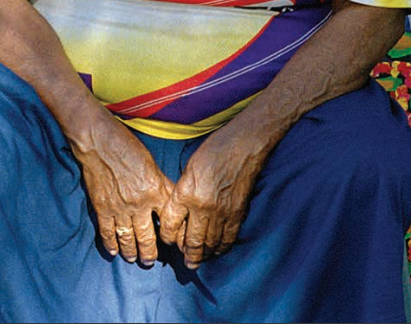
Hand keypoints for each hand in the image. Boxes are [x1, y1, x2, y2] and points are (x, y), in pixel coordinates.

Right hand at [72, 112, 173, 265]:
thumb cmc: (126, 145)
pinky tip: (114, 251)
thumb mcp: (151, 163)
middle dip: (150, 253)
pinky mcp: (102, 208)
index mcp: (155, 189)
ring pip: (128, 240)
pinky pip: (108, 234)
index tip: (174, 245)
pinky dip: (111, 245)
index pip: (170, 222)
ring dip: (132, 253)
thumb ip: (161, 184)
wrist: (97, 139)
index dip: (173, 237)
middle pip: (148, 238)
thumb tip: (171, 202)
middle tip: (151, 261)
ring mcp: (119, 208)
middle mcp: (139, 203)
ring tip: (134, 259)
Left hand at [159, 123, 268, 268]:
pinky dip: (221, 248)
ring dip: (203, 255)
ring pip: (209, 244)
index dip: (166, 236)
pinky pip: (227, 239)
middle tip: (186, 263)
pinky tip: (217, 250)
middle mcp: (202, 207)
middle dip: (187, 255)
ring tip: (198, 261)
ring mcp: (221, 213)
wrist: (243, 146)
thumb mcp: (188, 168)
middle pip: (191, 241)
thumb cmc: (213, 151)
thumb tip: (178, 211)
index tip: (167, 239)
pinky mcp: (237, 215)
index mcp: (186, 193)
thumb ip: (182, 192)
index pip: (170, 225)